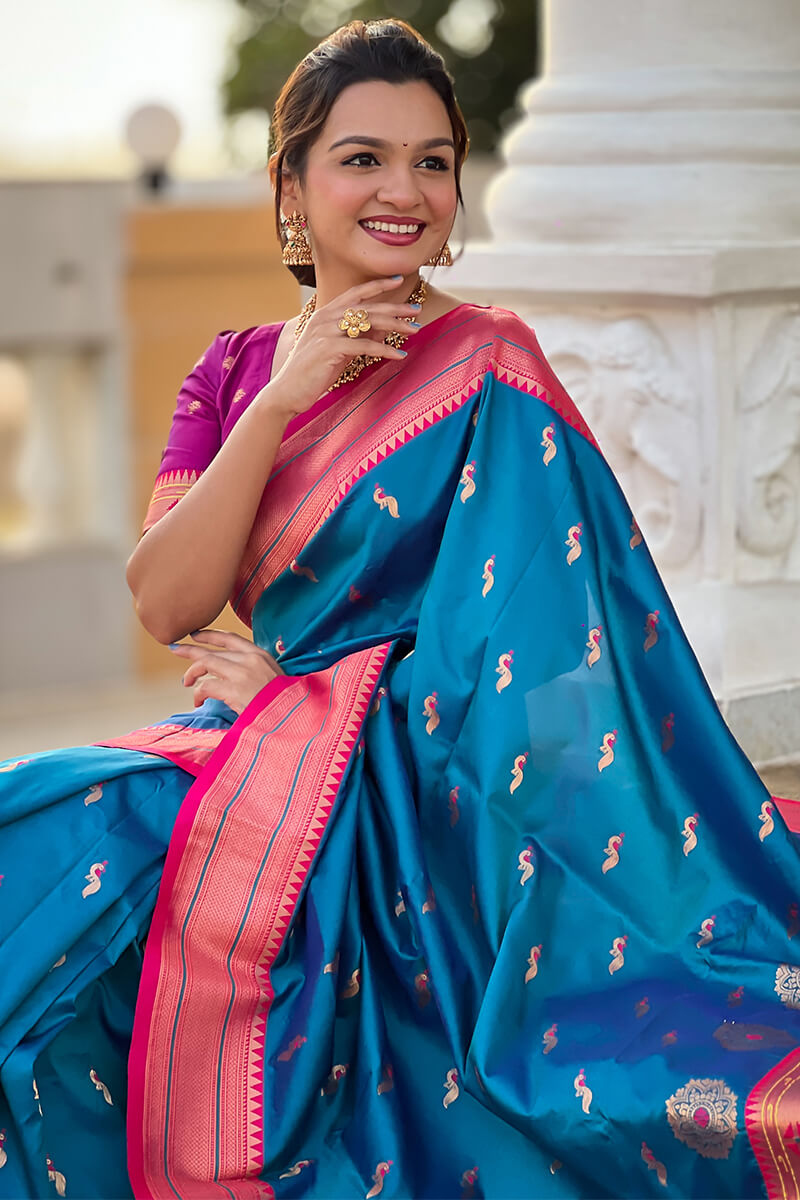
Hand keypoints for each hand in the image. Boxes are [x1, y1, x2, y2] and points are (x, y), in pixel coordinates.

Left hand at [169, 629, 283, 713]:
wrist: (293, 717)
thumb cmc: (283, 702)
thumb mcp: (274, 678)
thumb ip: (255, 672)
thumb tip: (233, 675)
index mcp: (261, 655)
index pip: (230, 639)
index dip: (210, 635)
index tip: (196, 634)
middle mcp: (250, 660)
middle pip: (212, 651)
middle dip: (190, 650)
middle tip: (176, 648)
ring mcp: (241, 674)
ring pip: (205, 664)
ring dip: (191, 672)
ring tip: (185, 682)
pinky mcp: (234, 690)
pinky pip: (205, 686)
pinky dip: (198, 694)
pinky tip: (198, 702)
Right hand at [264, 276, 421, 417]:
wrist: (286, 392)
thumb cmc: (313, 373)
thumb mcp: (338, 350)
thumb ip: (357, 336)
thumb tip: (384, 326)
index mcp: (325, 314)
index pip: (355, 293)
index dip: (377, 285)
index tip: (398, 279)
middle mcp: (325, 318)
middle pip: (367, 307)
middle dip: (395, 307)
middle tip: (416, 310)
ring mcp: (325, 332)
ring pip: (367, 322)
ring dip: (395, 325)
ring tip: (414, 329)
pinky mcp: (329, 348)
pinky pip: (364, 345)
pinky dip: (384, 349)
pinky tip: (399, 354)